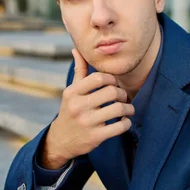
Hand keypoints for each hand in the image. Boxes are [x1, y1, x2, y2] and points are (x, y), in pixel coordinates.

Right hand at [40, 48, 133, 169]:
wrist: (61, 140)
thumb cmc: (71, 110)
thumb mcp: (71, 91)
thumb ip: (78, 70)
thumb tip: (77, 49)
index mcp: (72, 92)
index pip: (99, 78)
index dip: (112, 79)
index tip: (114, 84)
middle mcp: (78, 106)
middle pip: (111, 92)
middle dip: (122, 93)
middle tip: (123, 97)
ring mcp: (87, 122)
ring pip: (118, 109)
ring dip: (128, 108)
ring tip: (128, 109)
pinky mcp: (95, 137)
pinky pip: (120, 127)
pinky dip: (126, 123)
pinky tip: (124, 121)